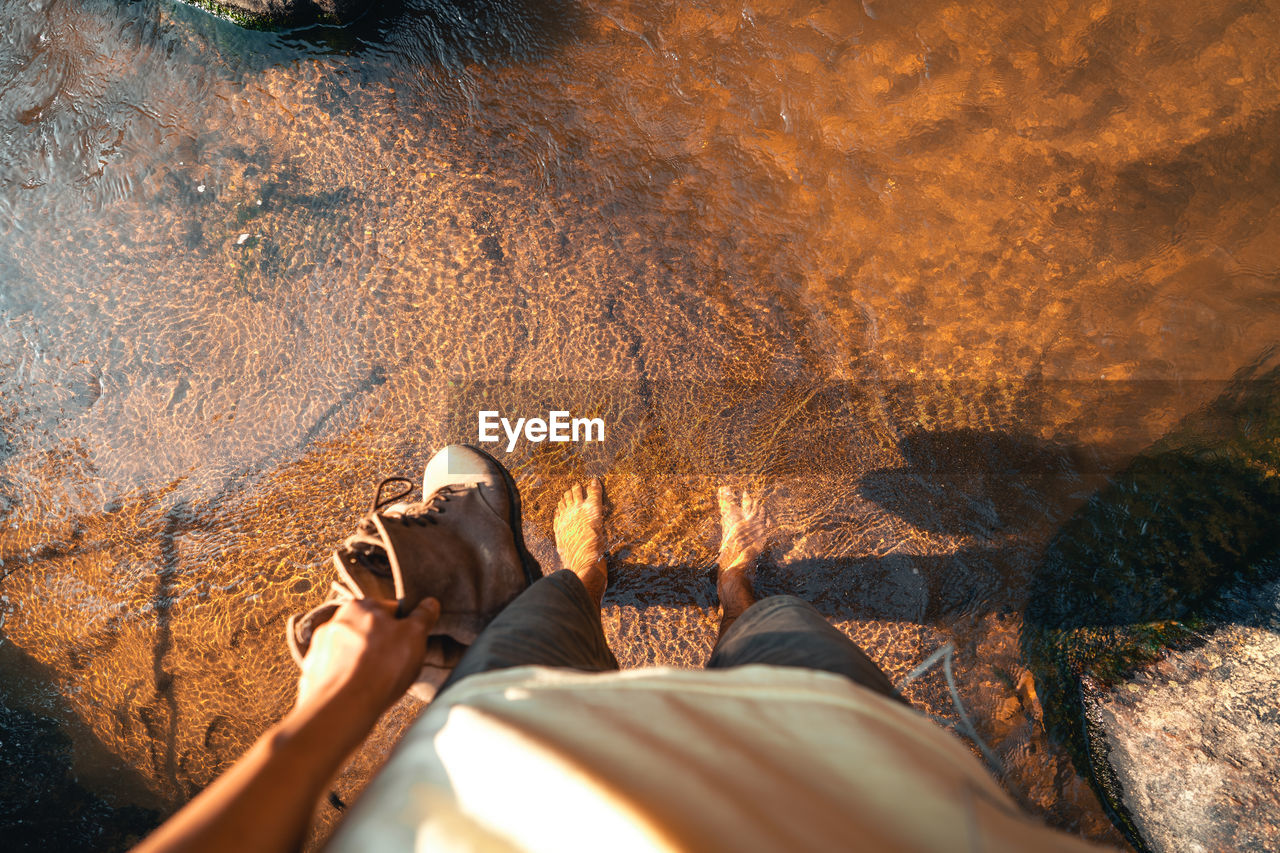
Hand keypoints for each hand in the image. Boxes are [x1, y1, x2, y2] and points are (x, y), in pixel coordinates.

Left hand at [295, 597, 439, 721]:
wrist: (342, 708)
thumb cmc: (379, 669)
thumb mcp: (414, 636)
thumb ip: (422, 617)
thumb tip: (429, 604)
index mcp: (359, 606)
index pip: (390, 610)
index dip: (405, 629)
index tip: (410, 644)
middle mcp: (334, 622)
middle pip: (369, 631)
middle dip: (383, 646)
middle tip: (396, 665)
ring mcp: (319, 649)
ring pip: (353, 652)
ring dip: (364, 663)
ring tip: (378, 683)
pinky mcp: (312, 673)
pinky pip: (338, 672)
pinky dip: (348, 680)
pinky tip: (361, 692)